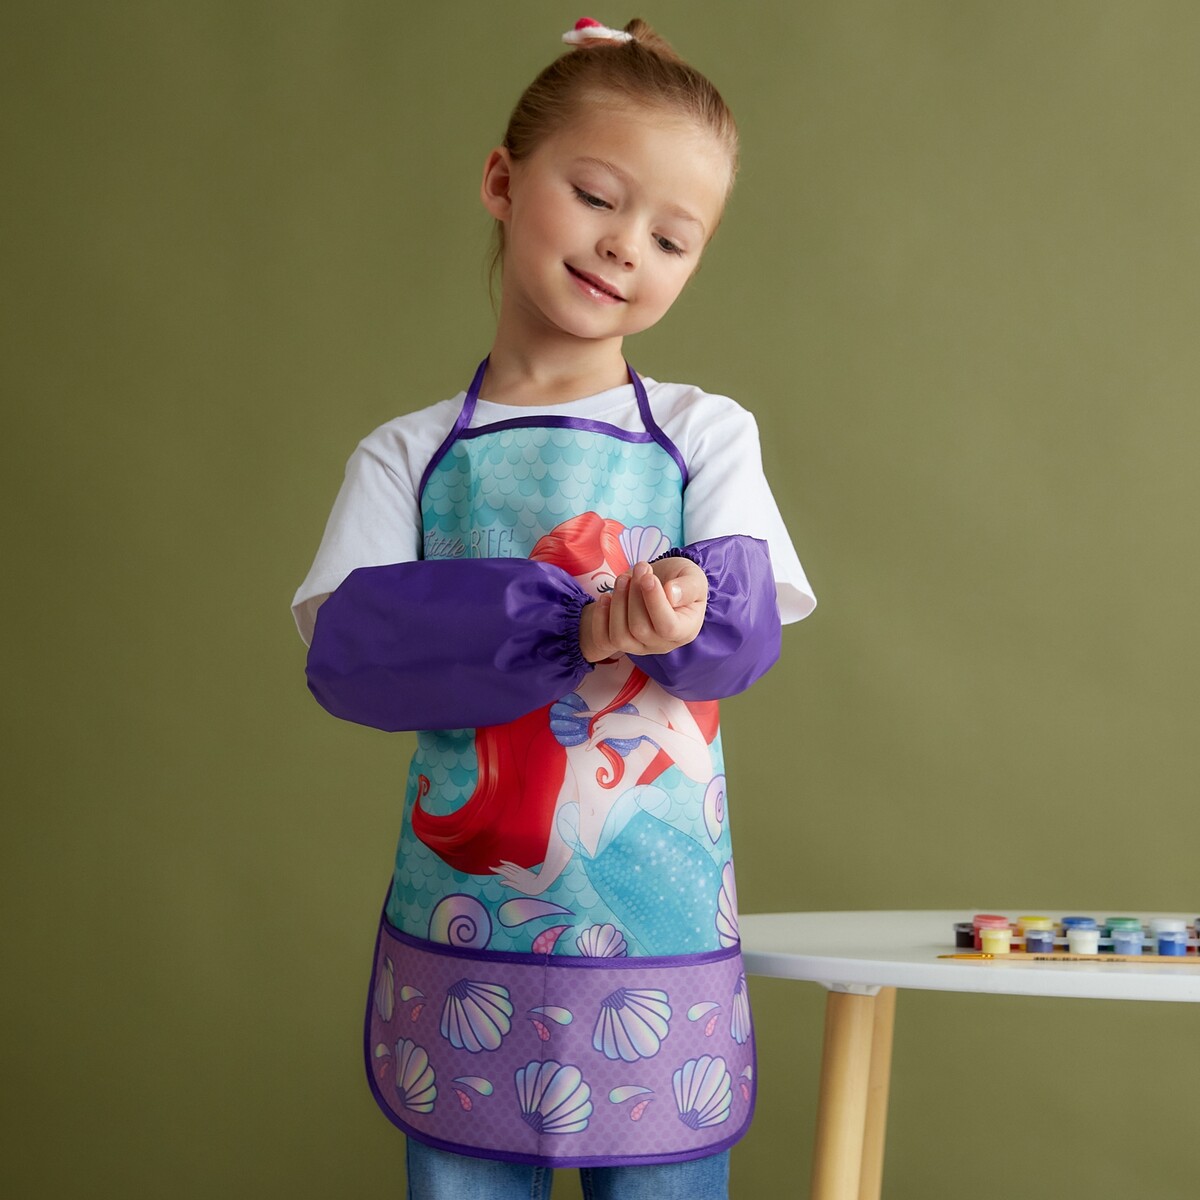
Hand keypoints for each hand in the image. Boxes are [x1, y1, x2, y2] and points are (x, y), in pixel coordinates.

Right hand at [491, 861, 545, 893]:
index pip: (503, 872)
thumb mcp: (520, 888)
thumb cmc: (531, 888)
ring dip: (502, 866)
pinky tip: (504, 862)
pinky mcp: (522, 870)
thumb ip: (510, 884)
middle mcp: (516, 873)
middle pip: (505, 869)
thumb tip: (501, 881)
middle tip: (491, 868)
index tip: (490, 867)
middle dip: (498, 868)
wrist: (541, 883)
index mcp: (515, 878)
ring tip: (497, 866)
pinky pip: (513, 865)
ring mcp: (519, 871)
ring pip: (509, 866)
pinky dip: (508, 863)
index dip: (496, 870)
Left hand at [580, 557, 707, 661]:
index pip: (668, 627)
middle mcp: (662, 644)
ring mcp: (641, 646)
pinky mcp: (622, 642)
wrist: (661, 582)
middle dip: (634, 595)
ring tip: (623, 578)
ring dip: (617, 603)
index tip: (649, 577)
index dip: (654, 602)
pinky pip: (603, 639)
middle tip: (641, 567)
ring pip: (620, 636)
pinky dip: (600, 617)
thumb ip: (688, 586)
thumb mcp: (693, 576)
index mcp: (685, 630)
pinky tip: (606, 596)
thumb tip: (671, 594)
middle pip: (640, 629)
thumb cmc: (680, 580)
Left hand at [581, 709, 646, 748]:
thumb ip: (612, 724)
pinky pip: (597, 738)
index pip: (592, 713)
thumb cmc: (633, 723)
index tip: (574, 715)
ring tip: (590, 746)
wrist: (640, 724)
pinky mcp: (609, 732)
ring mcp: (607, 724)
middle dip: (593, 733)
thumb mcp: (621, 720)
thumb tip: (609, 731)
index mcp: (608, 714)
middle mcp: (605, 717)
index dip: (582, 714)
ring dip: (592, 740)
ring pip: (594, 733)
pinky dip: (592, 744)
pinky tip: (588, 749)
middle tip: (594, 739)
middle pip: (594, 726)